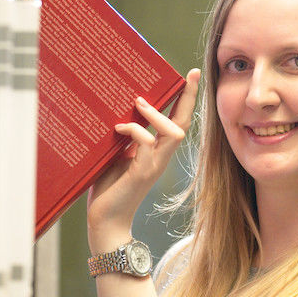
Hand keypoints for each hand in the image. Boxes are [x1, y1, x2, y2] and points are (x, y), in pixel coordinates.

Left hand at [87, 68, 199, 252]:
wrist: (105, 221)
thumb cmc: (108, 189)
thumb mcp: (116, 156)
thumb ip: (124, 138)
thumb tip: (119, 111)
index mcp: (156, 152)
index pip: (176, 122)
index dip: (186, 99)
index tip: (192, 75)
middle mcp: (160, 158)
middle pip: (183, 124)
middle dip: (188, 98)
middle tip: (188, 76)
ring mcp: (154, 166)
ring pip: (172, 133)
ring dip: (156, 115)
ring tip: (138, 102)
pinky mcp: (141, 173)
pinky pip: (146, 145)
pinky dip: (135, 131)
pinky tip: (119, 128)